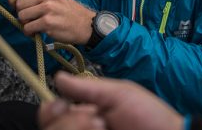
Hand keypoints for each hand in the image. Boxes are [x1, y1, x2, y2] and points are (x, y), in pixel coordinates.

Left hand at [8, 0, 95, 43]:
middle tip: (29, 18)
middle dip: (20, 13)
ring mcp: (48, 8)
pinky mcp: (48, 22)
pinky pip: (27, 28)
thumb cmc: (66, 11)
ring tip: (34, 25)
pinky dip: (29, 32)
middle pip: (19, 3)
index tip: (14, 6)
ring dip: (24, 23)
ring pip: (21, 16)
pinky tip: (37, 32)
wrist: (85, 24)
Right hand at [38, 72, 183, 129]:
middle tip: (98, 120)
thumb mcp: (119, 95)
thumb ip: (88, 88)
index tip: (63, 105)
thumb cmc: (151, 118)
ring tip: (105, 129)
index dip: (51, 110)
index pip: (51, 114)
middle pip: (51, 129)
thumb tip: (58, 77)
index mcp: (84, 115)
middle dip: (71, 123)